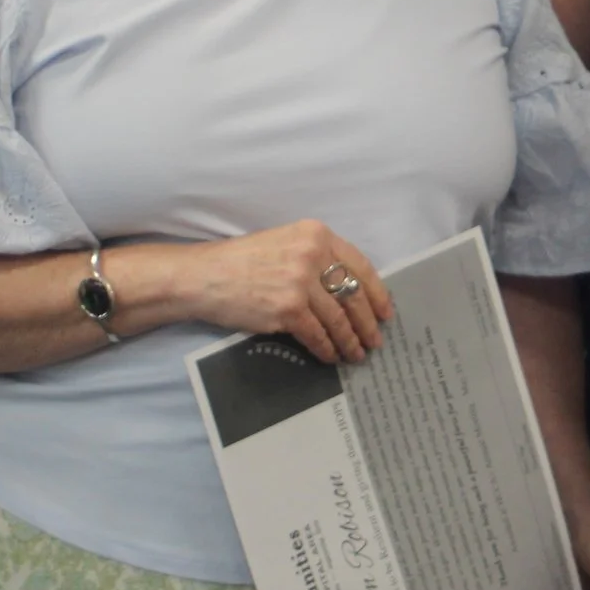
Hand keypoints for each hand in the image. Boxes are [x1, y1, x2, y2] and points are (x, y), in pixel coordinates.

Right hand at [183, 220, 393, 363]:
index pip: (360, 265)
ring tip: (356, 353)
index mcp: (316, 234)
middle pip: (353, 294)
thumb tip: (349, 290)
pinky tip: (331, 355)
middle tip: (375, 341)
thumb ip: (317, 258)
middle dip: (368, 323)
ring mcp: (300, 283)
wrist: (204, 276)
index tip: (385, 312)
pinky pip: (317, 334)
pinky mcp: (287, 309)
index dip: (377, 293)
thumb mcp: (285, 244)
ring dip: (350, 340)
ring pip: (338, 319)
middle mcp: (312, 254)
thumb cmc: (242, 261)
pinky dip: (327, 348)